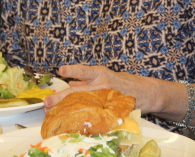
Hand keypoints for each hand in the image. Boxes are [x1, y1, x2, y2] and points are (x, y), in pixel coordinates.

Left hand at [43, 64, 165, 115]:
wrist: (146, 93)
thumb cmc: (123, 83)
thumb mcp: (106, 76)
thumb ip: (88, 81)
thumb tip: (71, 83)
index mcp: (101, 74)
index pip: (84, 71)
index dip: (72, 70)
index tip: (61, 71)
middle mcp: (103, 85)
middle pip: (78, 92)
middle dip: (61, 98)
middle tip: (47, 103)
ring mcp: (106, 99)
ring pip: (83, 104)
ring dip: (67, 110)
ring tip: (54, 114)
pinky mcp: (111, 111)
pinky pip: (94, 116)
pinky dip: (83, 119)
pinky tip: (73, 124)